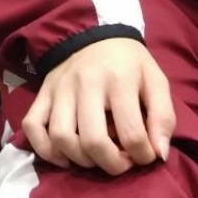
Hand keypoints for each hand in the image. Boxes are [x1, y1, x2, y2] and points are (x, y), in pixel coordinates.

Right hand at [22, 38, 174, 176]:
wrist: (96, 33)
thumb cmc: (130, 64)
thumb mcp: (156, 82)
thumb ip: (164, 118)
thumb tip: (158, 155)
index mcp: (119, 79)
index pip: (131, 133)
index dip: (143, 156)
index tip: (146, 156)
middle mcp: (85, 83)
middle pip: (92, 141)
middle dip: (111, 164)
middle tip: (121, 162)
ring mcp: (59, 88)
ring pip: (61, 138)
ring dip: (81, 160)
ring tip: (96, 158)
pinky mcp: (42, 92)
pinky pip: (32, 127)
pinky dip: (46, 150)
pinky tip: (65, 156)